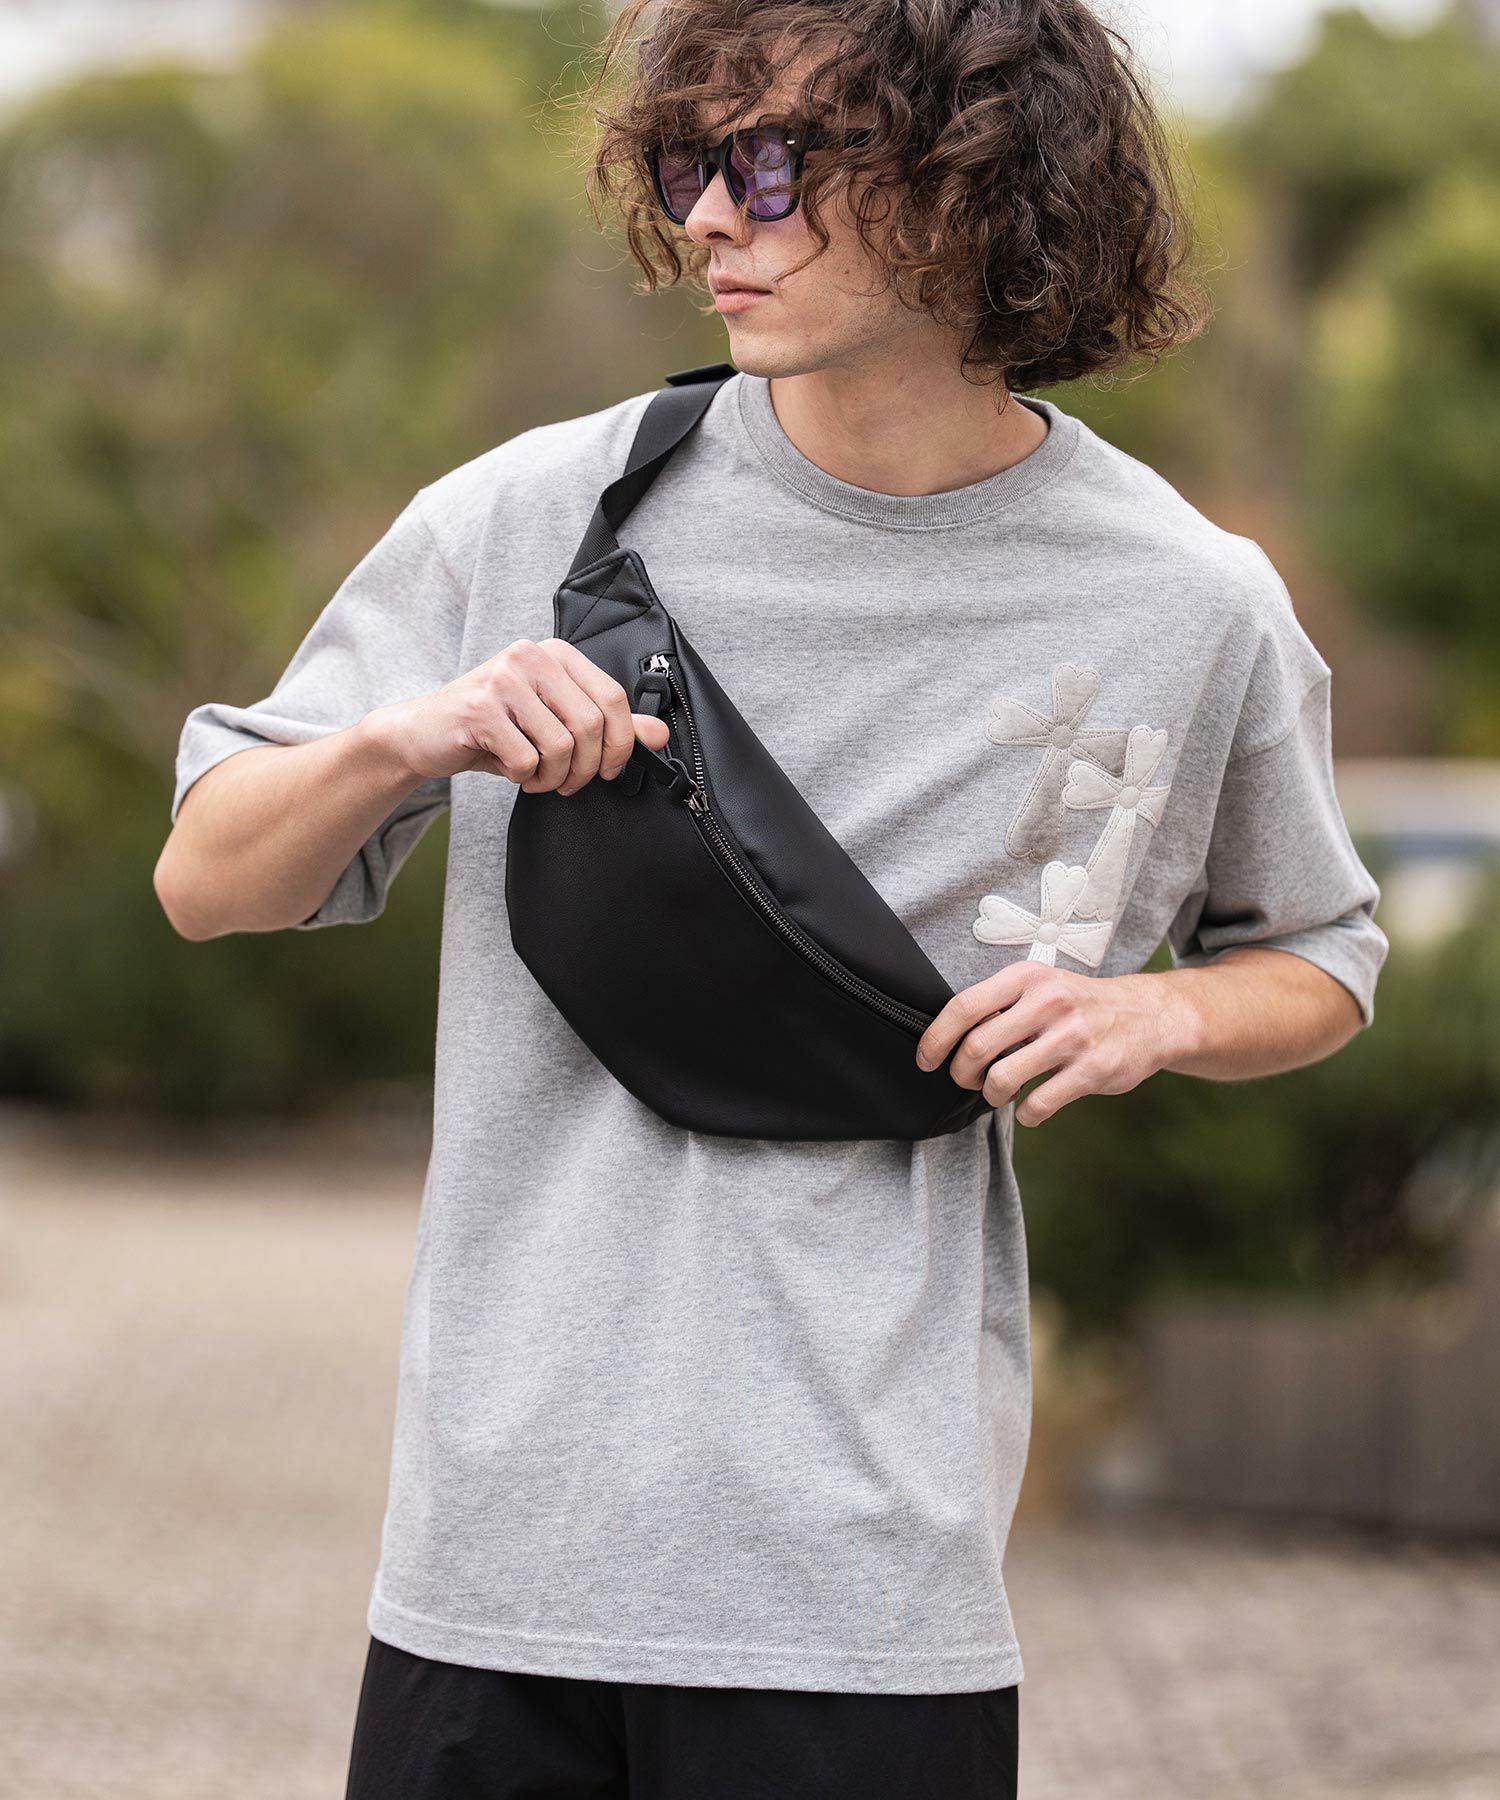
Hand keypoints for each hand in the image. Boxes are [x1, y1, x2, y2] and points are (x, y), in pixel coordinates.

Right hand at [368, 637, 671, 794]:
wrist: (425, 732)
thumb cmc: (494, 727)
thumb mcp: (554, 720)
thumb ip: (608, 724)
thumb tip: (660, 735)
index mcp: (555, 653)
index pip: (614, 697)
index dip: (621, 743)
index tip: (610, 769)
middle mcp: (530, 656)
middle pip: (591, 725)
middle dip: (585, 768)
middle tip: (568, 783)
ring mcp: (503, 680)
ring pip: (560, 747)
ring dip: (553, 778)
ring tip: (537, 777)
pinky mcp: (479, 709)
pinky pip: (525, 760)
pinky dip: (523, 778)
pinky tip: (511, 771)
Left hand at [913, 962, 1178, 1127]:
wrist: (1149, 1015)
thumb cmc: (1081, 1004)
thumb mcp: (1042, 986)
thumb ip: (1001, 1005)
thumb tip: (950, 1037)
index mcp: (1028, 978)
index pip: (964, 1007)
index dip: (936, 1039)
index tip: (926, 1060)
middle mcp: (1049, 1003)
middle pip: (977, 1047)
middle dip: (962, 1073)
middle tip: (967, 1080)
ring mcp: (1073, 1037)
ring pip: (1003, 1079)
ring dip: (992, 1095)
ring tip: (1000, 1092)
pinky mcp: (1093, 1069)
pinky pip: (1038, 1104)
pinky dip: (1026, 1113)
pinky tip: (1031, 1107)